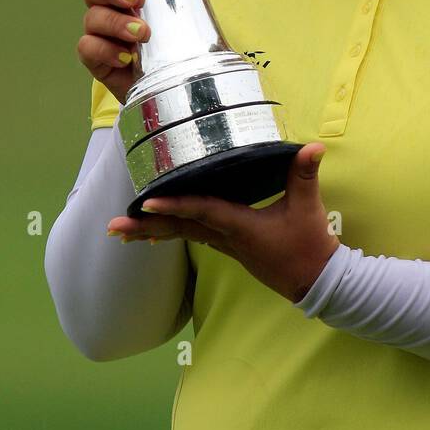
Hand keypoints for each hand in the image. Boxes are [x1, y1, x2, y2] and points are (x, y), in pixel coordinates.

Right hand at [78, 0, 209, 104]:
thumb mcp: (190, 1)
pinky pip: (88, 48)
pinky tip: (127, 57)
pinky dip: (106, 50)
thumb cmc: (177, 35)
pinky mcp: (97, 60)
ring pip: (92, 18)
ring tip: (144, 33)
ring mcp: (99, 34)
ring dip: (116, 22)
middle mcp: (106, 8)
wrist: (178, 79)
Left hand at [107, 143, 339, 303]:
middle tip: (112, 228)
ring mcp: (226, 245)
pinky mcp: (231, 247)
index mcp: (240, 225)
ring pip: (182, 235)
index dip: (174, 206)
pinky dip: (171, 233)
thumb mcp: (308, 208)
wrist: (317, 282)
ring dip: (151, 232)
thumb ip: (305, 175)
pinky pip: (193, 237)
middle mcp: (226, 237)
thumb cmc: (310, 246)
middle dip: (145, 227)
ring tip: (121, 233)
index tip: (146, 204)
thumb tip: (314, 147)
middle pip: (179, 230)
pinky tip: (154, 236)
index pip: (201, 212)